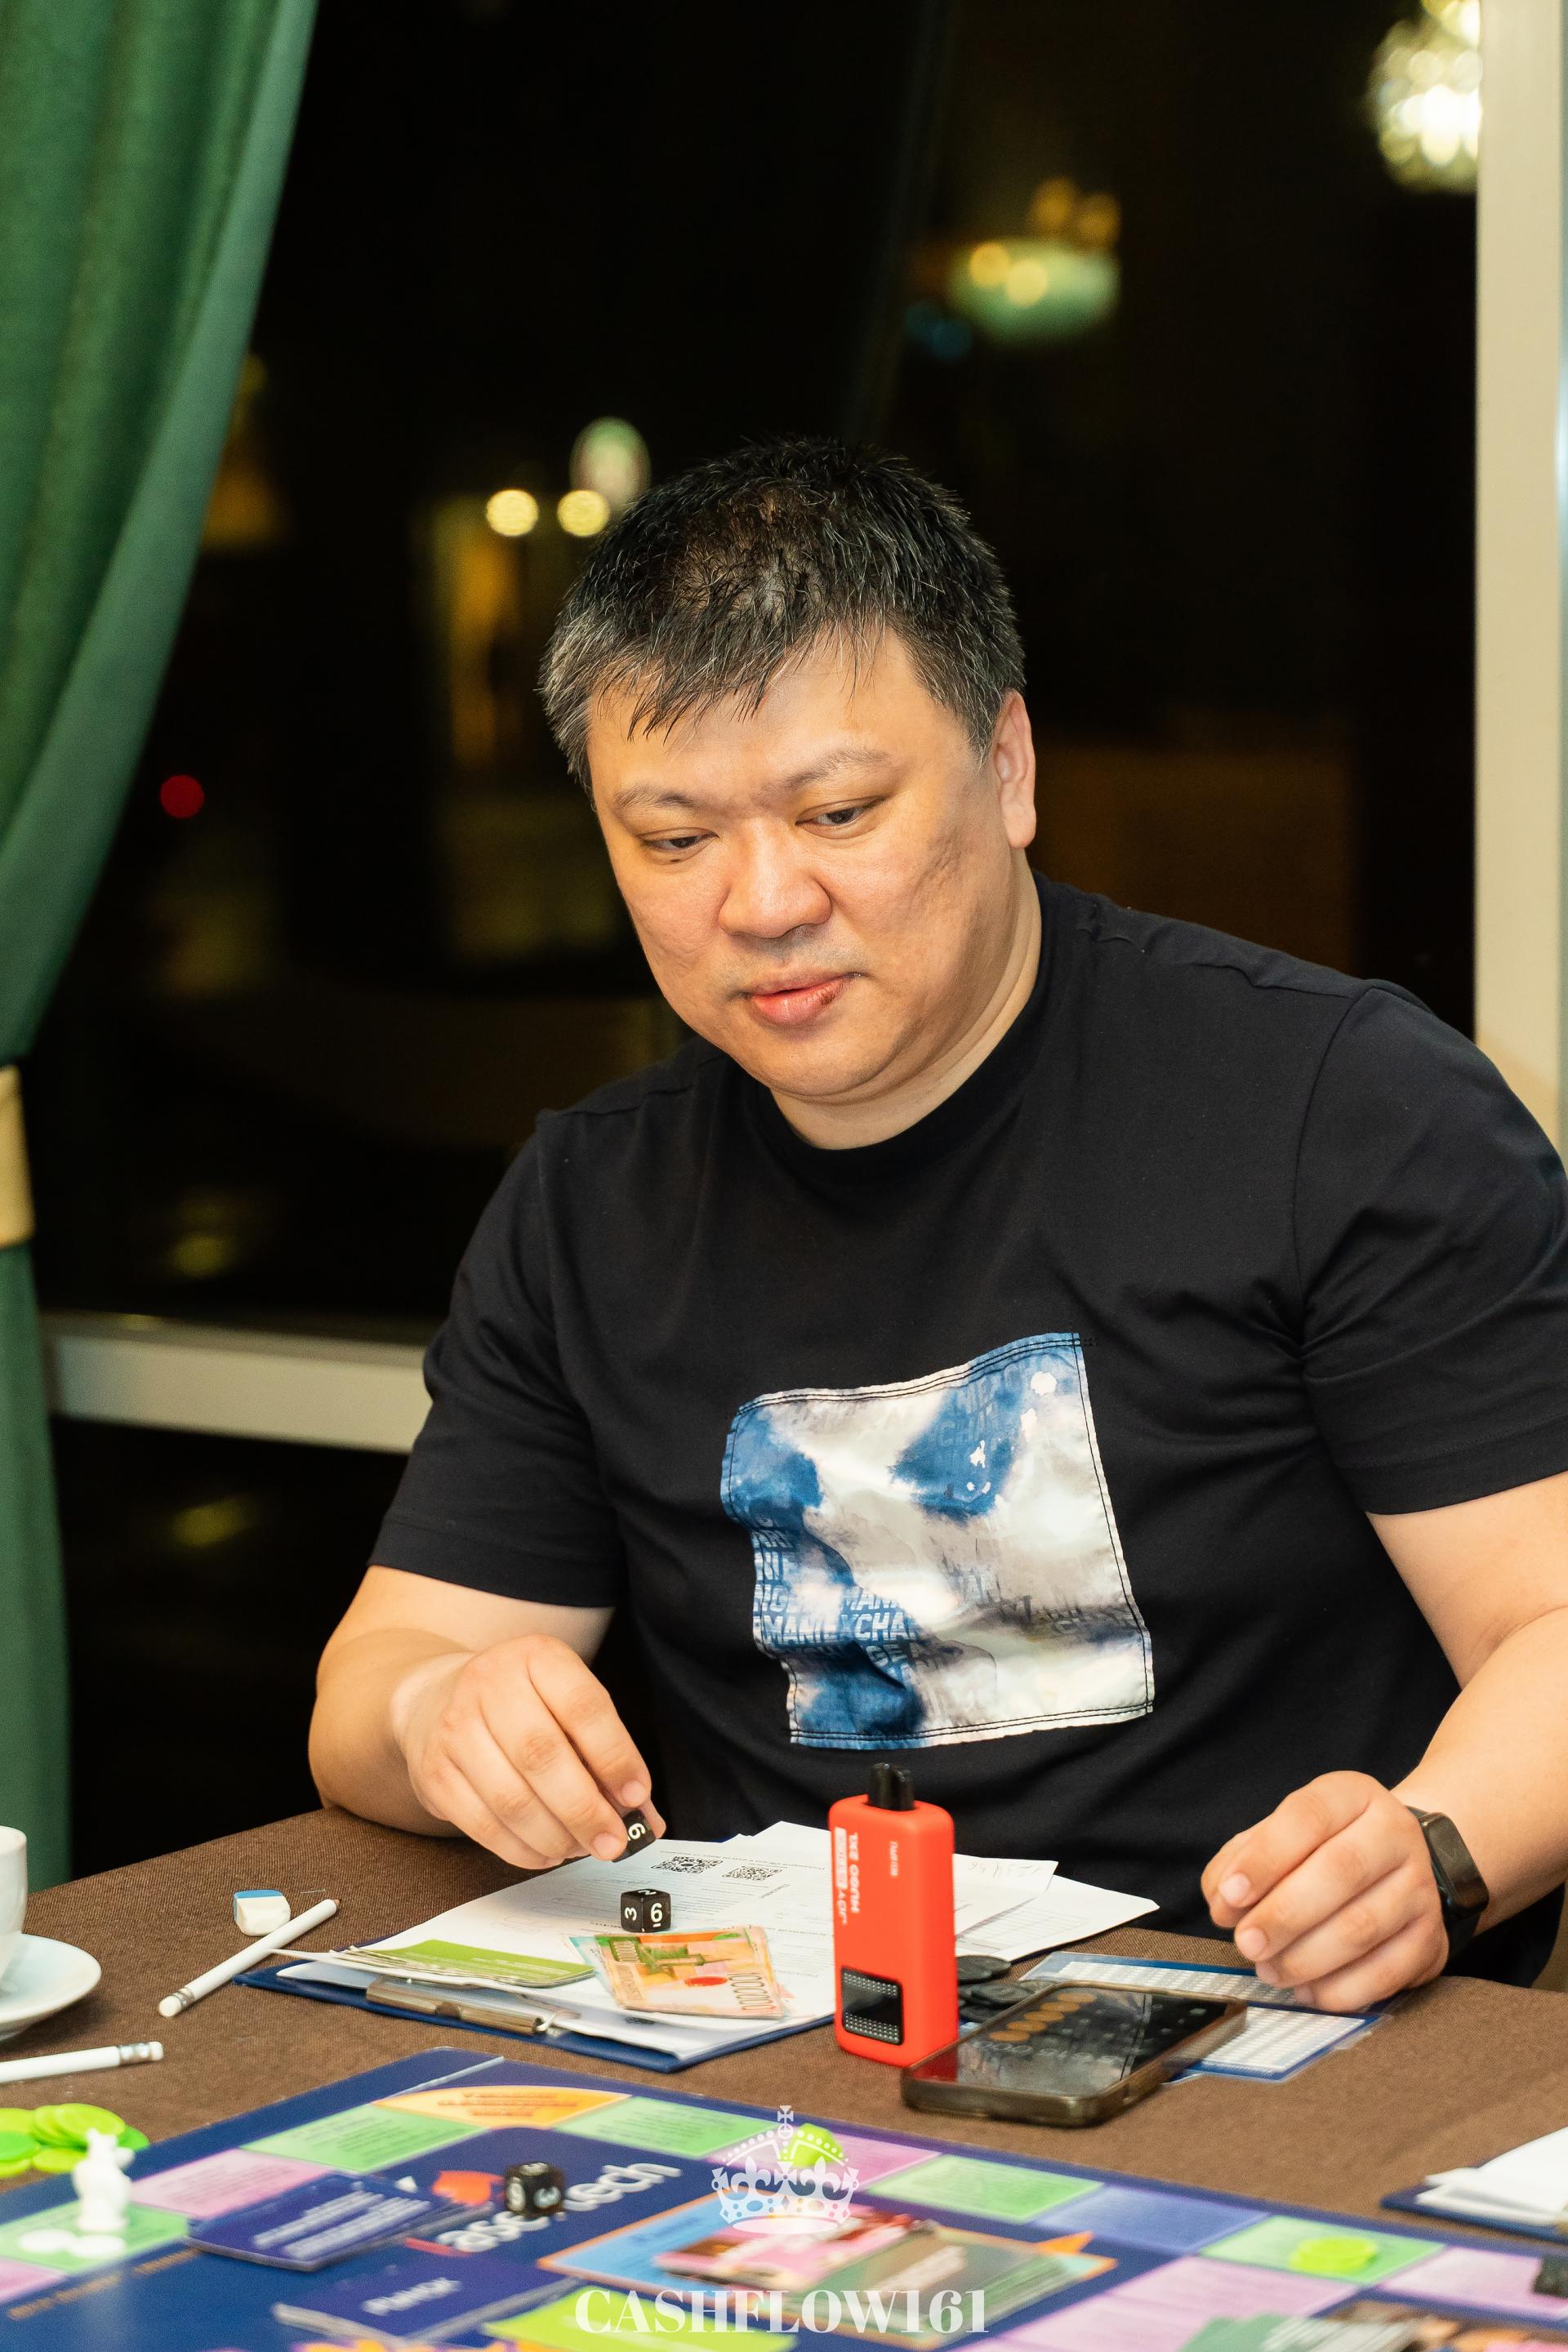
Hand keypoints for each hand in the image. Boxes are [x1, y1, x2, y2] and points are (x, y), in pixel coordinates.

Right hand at [392, 1634, 663, 1870]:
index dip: (614, 1756)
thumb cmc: (521, 1705)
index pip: (583, 1706)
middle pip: (542, 1755)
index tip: (636, 1796)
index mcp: (537, 1656)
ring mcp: (455, 1728)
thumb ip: (607, 1755)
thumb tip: (646, 1820)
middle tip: (613, 1842)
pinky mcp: (434, 1774)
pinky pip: (482, 1825)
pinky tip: (547, 1852)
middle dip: (585, 1809)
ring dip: (555, 1836)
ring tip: (581, 1848)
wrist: (437, 1699)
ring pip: (510, 1798)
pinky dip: (522, 1850)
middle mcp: (490, 1683)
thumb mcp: (566, 1704)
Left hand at [1201, 1772, 1448, 2009]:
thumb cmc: (1324, 1849)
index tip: (1231, 1895)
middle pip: (1340, 1872)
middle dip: (1284, 1915)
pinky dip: (1340, 1990)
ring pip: (1363, 1927)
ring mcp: (1419, 1887)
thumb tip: (1224, 1903)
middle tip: (1246, 1943)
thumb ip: (1242, 1861)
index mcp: (1352, 1795)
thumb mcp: (1281, 1835)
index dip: (1265, 1858)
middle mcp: (1394, 1833)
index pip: (1307, 1817)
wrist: (1403, 1864)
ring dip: (1306, 1958)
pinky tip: (1307, 1991)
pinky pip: (1387, 1972)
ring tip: (1269, 1970)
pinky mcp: (1431, 1939)